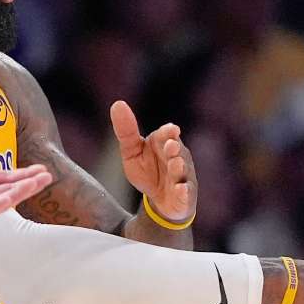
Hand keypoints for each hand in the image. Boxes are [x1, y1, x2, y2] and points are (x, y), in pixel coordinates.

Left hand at [110, 100, 195, 222]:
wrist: (158, 200)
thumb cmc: (147, 171)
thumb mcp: (132, 152)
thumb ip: (126, 131)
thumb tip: (117, 103)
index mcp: (164, 143)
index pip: (167, 134)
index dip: (168, 132)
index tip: (171, 130)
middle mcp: (178, 157)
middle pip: (177, 151)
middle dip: (175, 149)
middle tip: (171, 146)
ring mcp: (183, 177)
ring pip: (183, 171)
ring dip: (179, 167)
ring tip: (176, 164)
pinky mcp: (185, 196)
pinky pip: (186, 193)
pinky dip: (184, 192)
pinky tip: (181, 190)